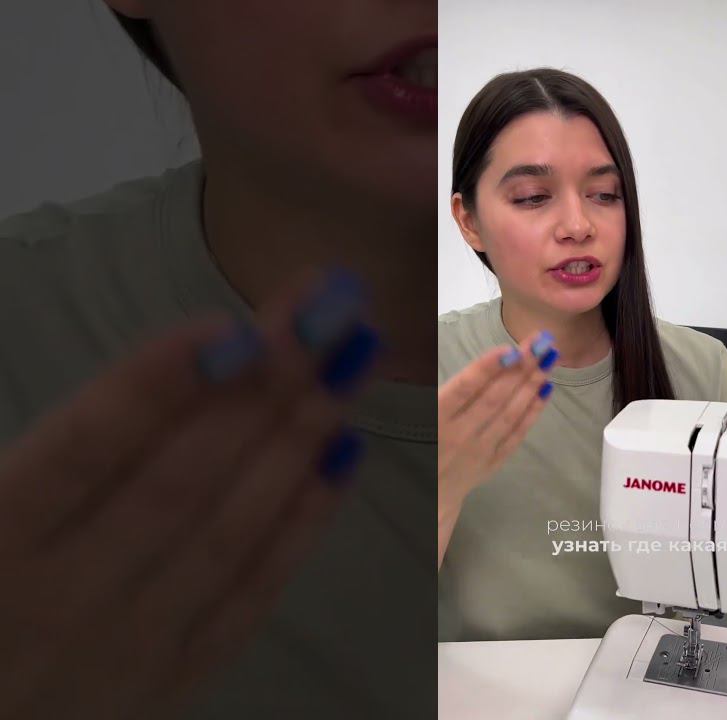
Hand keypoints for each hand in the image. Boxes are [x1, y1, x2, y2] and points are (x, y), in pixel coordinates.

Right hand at [0, 268, 379, 718]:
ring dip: (297, 440)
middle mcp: (62, 596)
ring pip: (226, 532)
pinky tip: (343, 453)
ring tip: (352, 362)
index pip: (81, 453)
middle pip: (176, 480)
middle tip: (331, 311)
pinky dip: (301, 523)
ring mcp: (128, 642)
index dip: (156, 387)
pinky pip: (251, 594)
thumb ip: (65, 449)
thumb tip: (197, 359)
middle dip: (263, 388)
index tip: (233, 327)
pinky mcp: (176, 676)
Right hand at [437, 331, 557, 512]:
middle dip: (520, 368)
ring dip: (531, 385)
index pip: (464, 389)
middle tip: (541, 343)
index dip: (487, 368)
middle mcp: (458, 435)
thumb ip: (448, 391)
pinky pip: (516, 435)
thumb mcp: (418, 416)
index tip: (509, 349)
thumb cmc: (420, 443)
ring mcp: (478, 451)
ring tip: (548, 360)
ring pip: (509, 415)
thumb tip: (486, 360)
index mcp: (435, 420)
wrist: (424, 494)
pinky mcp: (493, 463)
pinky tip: (545, 390)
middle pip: (494, 398)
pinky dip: (532, 412)